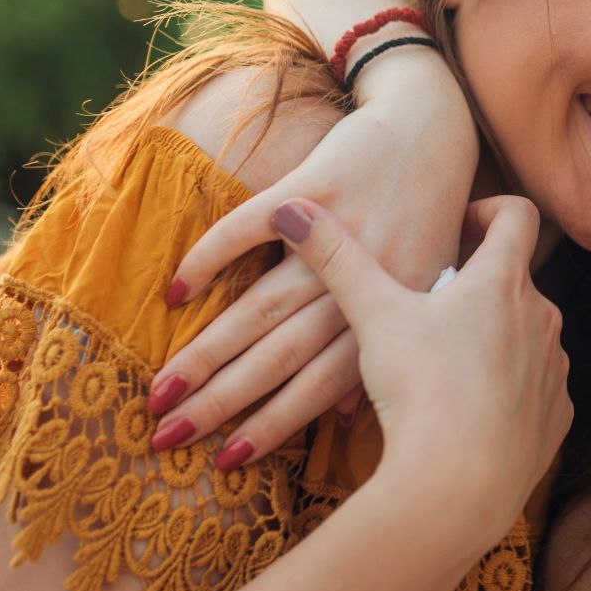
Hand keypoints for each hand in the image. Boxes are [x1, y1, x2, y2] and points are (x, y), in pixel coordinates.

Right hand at [150, 55, 476, 456]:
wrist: (431, 128)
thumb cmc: (428, 217)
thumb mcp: (422, 287)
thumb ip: (387, 345)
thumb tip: (347, 415)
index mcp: (396, 312)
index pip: (323, 383)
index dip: (274, 424)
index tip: (226, 462)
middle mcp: (368, 278)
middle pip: (281, 354)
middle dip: (222, 401)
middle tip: (165, 438)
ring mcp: (340, 231)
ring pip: (260, 306)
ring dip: (205, 352)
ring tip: (159, 389)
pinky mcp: (314, 185)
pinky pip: (249, 229)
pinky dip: (210, 259)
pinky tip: (174, 292)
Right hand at [270, 195, 570, 526]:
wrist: (459, 485)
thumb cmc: (419, 389)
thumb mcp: (373, 316)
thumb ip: (337, 257)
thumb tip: (291, 208)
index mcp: (504, 281)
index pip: (517, 214)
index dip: (488, 211)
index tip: (456, 230)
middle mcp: (543, 317)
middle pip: (513, 281)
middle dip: (472, 289)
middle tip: (425, 312)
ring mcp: (554, 369)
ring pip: (524, 336)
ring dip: (489, 340)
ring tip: (439, 369)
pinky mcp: (557, 416)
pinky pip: (534, 388)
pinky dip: (505, 391)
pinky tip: (465, 413)